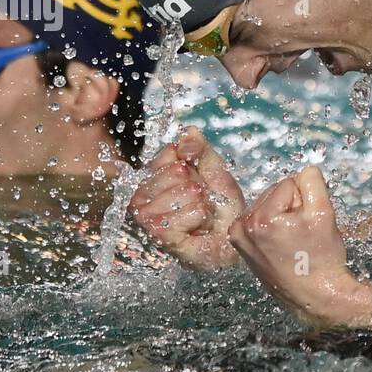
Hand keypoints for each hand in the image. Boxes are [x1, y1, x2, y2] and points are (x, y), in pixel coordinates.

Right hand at [129, 126, 246, 269]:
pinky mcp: (158, 234)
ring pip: (185, 192)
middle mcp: (142, 196)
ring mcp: (146, 216)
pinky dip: (201, 220)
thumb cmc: (219, 208)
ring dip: (202, 206)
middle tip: (201, 203)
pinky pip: (189, 213)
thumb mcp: (214, 171)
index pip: (169, 153)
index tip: (197, 182)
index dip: (193, 166)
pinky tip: (197, 229)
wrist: (230, 240)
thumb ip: (200, 149)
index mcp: (151, 177)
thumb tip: (189, 131)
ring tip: (200, 218)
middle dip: (199, 187)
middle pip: (177, 172)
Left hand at [228, 166, 358, 324]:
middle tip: (302, 236)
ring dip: (284, 216)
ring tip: (293, 242)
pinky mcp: (240, 243)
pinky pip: (261, 217)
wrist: (315, 296)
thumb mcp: (324, 213)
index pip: (290, 183)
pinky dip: (274, 225)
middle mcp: (242, 227)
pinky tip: (282, 244)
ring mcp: (238, 237)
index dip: (306, 202)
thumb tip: (302, 170)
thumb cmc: (322, 258)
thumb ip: (312, 181)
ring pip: (269, 203)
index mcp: (260, 219)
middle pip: (276, 192)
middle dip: (293, 208)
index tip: (308, 228)